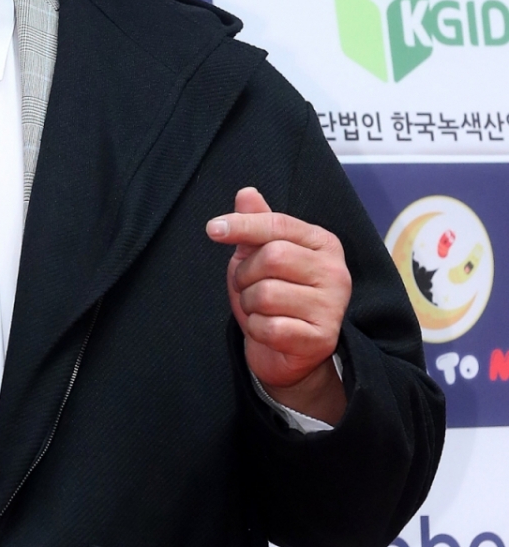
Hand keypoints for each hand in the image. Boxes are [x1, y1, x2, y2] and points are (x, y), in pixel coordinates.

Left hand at [207, 186, 350, 423]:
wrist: (289, 354)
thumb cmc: (275, 301)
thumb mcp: (260, 259)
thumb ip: (257, 226)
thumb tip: (246, 192)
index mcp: (323, 244)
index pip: (279, 225)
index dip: (243, 225)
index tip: (213, 229)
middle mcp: (335, 271)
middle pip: (272, 257)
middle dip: (245, 275)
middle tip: (248, 288)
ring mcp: (331, 305)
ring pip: (266, 294)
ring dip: (249, 305)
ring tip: (260, 311)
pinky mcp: (321, 337)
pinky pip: (269, 327)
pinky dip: (257, 330)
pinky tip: (269, 332)